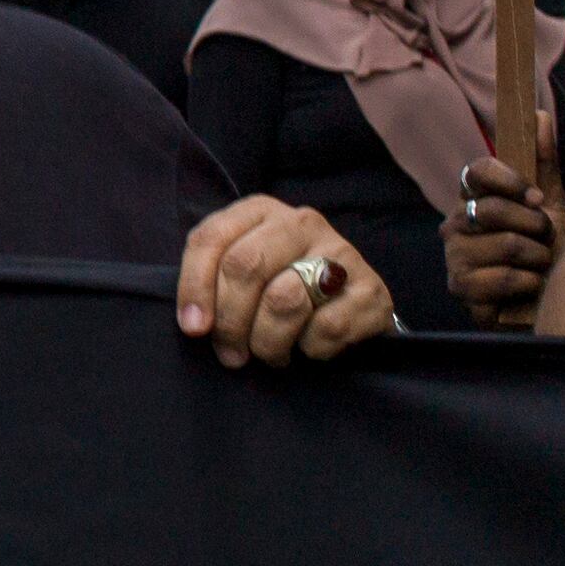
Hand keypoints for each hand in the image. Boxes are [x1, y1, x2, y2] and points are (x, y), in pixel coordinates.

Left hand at [177, 197, 394, 368]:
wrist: (351, 309)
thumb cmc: (281, 289)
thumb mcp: (241, 276)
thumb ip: (211, 284)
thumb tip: (195, 324)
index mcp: (260, 211)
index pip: (211, 239)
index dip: (195, 287)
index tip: (193, 328)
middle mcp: (301, 222)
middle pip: (245, 266)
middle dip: (230, 321)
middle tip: (231, 354)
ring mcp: (341, 252)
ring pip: (284, 300)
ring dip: (268, 342)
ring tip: (271, 354)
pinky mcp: (371, 289)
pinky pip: (326, 328)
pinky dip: (310, 349)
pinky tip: (310, 347)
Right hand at [444, 158, 560, 312]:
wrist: (552, 300)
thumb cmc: (548, 252)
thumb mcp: (549, 206)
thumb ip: (544, 163)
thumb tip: (542, 114)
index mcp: (473, 200)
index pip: (475, 172)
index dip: (508, 181)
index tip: (535, 197)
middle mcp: (455, 225)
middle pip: (492, 209)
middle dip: (534, 227)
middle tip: (544, 240)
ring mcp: (454, 258)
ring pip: (504, 245)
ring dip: (537, 258)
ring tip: (539, 266)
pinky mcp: (460, 289)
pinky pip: (501, 278)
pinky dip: (528, 283)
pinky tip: (530, 287)